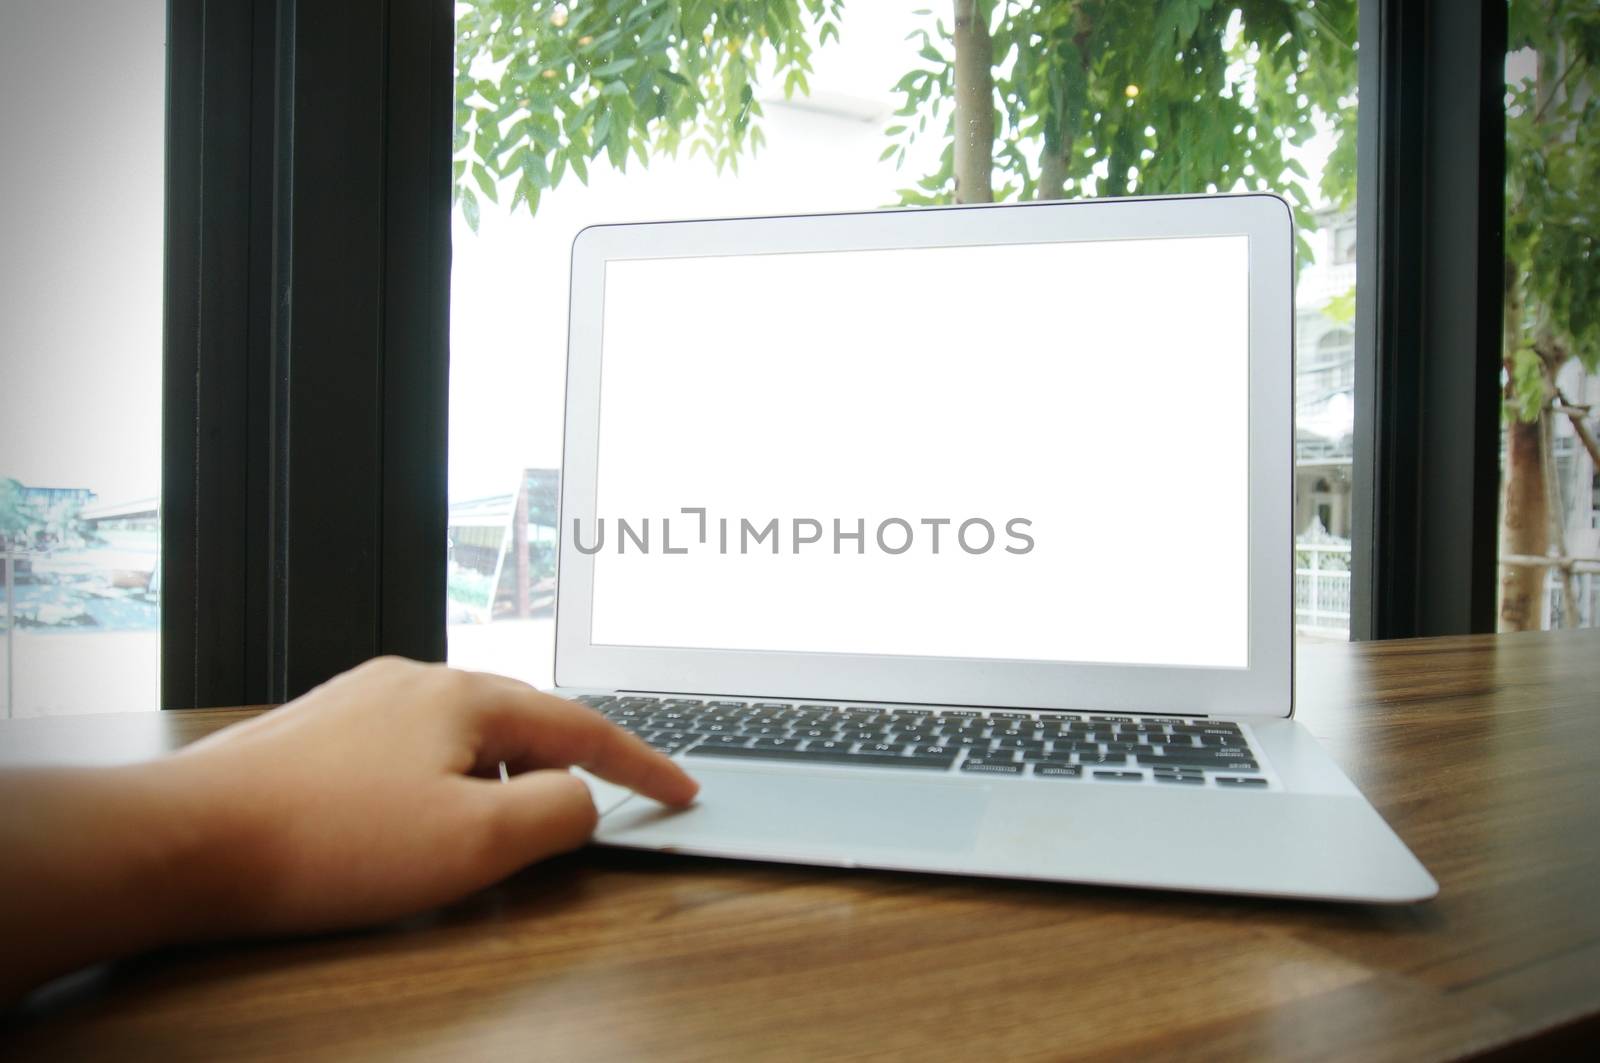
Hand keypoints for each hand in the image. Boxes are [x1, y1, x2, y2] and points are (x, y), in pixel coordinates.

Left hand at [167, 657, 698, 935]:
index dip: (642, 764)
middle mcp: (415, 682)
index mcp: (465, 696)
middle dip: (564, 770)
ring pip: (465, 740)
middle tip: (594, 815)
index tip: (682, 789)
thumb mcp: (474, 842)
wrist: (186, 842)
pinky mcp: (323, 735)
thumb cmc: (325, 841)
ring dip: (498, 786)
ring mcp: (364, 703)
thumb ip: (556, 813)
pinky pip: (414, 754)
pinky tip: (419, 830)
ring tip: (495, 841)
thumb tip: (582, 800)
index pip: (581, 726)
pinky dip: (444, 790)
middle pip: (523, 723)